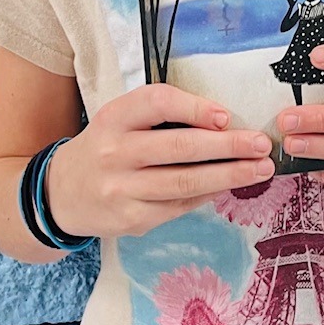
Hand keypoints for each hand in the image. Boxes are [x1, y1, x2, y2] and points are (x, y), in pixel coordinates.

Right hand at [45, 84, 274, 238]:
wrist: (61, 193)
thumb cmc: (106, 145)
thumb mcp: (121, 118)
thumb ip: (162, 114)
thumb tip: (222, 122)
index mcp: (114, 117)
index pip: (157, 103)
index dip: (195, 108)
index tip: (227, 116)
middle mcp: (115, 153)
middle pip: (179, 147)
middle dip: (227, 146)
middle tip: (261, 144)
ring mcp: (123, 191)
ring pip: (185, 183)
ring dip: (229, 176)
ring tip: (260, 169)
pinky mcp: (132, 221)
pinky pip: (179, 206)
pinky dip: (209, 195)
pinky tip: (230, 185)